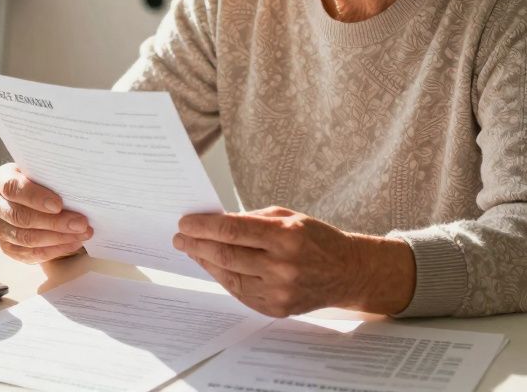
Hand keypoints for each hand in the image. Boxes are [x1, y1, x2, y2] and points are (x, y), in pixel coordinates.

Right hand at [0, 163, 92, 263]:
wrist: (26, 196)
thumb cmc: (38, 181)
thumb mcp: (40, 171)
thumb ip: (50, 178)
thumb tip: (75, 189)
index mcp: (1, 180)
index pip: (14, 189)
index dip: (36, 198)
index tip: (59, 205)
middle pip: (22, 218)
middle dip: (55, 222)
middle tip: (80, 223)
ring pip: (27, 239)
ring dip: (58, 239)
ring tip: (81, 234)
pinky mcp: (7, 247)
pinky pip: (31, 254)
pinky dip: (54, 250)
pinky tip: (72, 243)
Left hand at [174, 206, 415, 316]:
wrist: (347, 272)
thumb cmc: (315, 239)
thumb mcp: (288, 217)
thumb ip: (252, 220)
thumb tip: (214, 224)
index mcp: (286, 236)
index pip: (234, 230)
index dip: (204, 226)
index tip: (185, 222)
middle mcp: (282, 266)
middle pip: (227, 255)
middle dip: (197, 245)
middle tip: (179, 238)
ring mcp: (279, 291)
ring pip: (229, 276)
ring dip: (205, 262)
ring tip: (191, 251)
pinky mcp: (276, 308)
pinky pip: (240, 292)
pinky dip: (222, 278)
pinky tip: (212, 266)